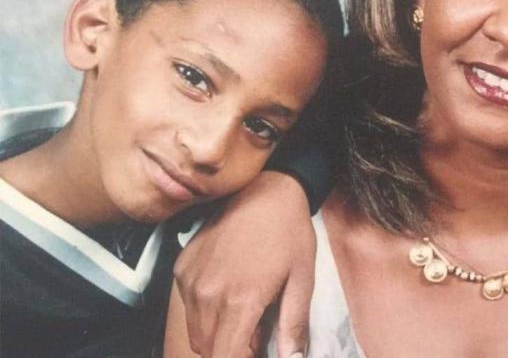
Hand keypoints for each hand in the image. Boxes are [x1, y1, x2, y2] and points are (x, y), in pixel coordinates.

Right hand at [173, 171, 315, 357]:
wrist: (267, 189)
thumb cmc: (289, 233)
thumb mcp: (302, 280)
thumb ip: (294, 326)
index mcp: (240, 301)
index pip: (225, 357)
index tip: (255, 352)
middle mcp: (208, 294)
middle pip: (209, 349)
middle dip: (233, 349)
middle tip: (257, 330)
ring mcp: (191, 280)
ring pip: (196, 331)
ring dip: (218, 333)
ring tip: (246, 310)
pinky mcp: (182, 267)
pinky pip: (188, 305)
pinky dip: (204, 311)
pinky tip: (228, 291)